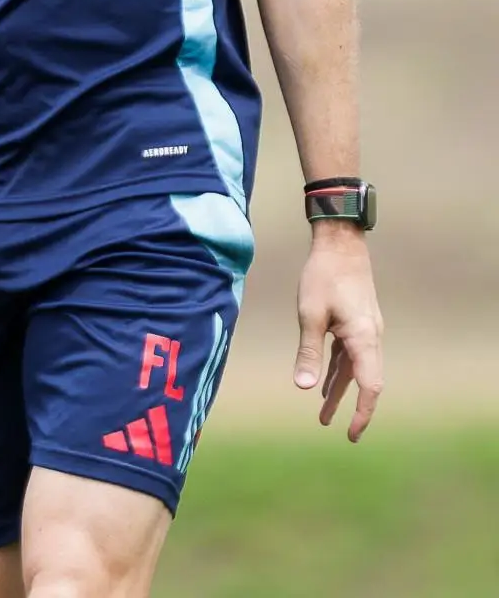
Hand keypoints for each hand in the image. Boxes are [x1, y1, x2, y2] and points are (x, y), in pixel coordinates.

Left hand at [294, 227, 383, 441]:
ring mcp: (366, 329)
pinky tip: (325, 382)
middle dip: (351, 406)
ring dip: (341, 389)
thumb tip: (304, 387)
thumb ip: (309, 351)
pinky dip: (339, 370)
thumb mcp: (310, 314)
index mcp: (364, 338)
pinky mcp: (358, 321)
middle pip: (366, 381)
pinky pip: (351, 354)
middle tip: (339, 431)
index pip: (370, 386)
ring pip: (356, 368)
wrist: (340, 242)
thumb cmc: (324, 275)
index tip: (352, 433)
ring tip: (324, 414)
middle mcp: (371, 337)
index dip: (362, 412)